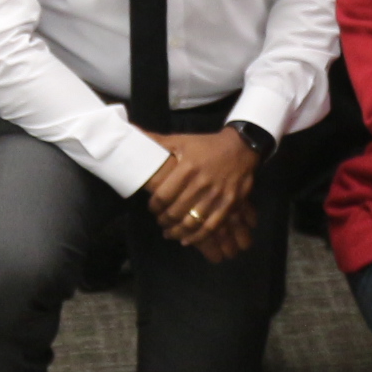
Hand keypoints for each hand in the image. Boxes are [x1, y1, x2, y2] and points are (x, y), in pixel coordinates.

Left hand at [141, 130, 256, 259]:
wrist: (241, 147)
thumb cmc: (206, 146)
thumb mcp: (181, 140)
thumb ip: (157, 141)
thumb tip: (131, 131)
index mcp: (188, 168)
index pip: (164, 195)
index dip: (154, 206)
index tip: (153, 208)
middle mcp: (201, 183)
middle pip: (176, 211)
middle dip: (164, 220)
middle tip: (161, 221)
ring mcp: (217, 196)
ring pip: (192, 222)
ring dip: (177, 232)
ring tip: (169, 232)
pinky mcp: (230, 205)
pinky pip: (210, 227)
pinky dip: (196, 237)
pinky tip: (187, 240)